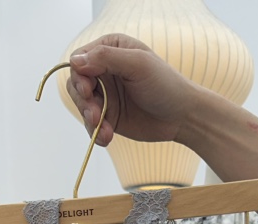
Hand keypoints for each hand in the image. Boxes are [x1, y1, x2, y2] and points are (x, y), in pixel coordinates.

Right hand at [67, 34, 197, 146]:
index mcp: (110, 49)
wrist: (182, 116)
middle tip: (95, 116)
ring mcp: (105, 95)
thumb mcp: (138, 64)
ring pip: (82, 107)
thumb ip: (106, 58)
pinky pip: (92, 126)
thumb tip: (75, 61)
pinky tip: (107, 138)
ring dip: (90, 120)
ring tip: (104, 131)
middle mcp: (104, 71)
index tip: (87, 91)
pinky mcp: (108, 117)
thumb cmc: (166, 84)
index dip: (78, 76)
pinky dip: (96, 133)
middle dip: (83, 102)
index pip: (79, 60)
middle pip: (76, 84)